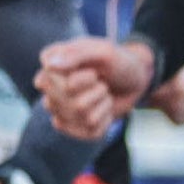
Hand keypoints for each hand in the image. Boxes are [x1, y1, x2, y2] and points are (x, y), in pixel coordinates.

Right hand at [39, 35, 153, 139]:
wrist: (135, 81)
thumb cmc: (117, 62)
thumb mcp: (102, 52)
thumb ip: (75, 56)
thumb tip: (49, 65)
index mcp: (51, 64)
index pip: (52, 79)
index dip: (82, 78)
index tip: (94, 72)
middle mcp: (50, 87)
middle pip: (66, 98)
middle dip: (95, 89)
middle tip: (101, 82)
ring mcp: (60, 109)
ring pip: (80, 113)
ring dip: (102, 102)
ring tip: (104, 94)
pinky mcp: (74, 128)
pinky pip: (90, 131)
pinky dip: (106, 120)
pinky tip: (105, 111)